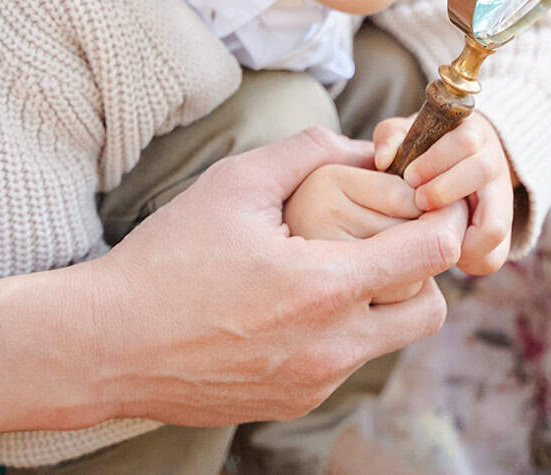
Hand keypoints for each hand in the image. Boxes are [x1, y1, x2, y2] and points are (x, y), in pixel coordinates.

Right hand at [0, 127, 462, 433]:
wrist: (106, 345)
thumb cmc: (166, 260)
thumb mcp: (236, 183)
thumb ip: (310, 151)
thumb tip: (365, 146)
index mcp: (323, 289)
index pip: (432, 254)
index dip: (444, 217)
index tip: (430, 197)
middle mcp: (330, 347)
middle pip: (430, 310)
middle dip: (424, 268)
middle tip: (390, 234)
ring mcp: (315, 383)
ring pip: (390, 340)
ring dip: (385, 300)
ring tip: (342, 264)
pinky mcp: (294, 403)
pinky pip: (348, 363)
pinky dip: (344, 329)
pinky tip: (301, 301)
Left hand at [374, 112, 513, 275]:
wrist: (463, 164)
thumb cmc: (426, 151)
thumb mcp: (408, 137)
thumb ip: (392, 138)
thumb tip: (383, 160)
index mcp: (474, 135)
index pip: (465, 141)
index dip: (435, 161)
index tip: (409, 177)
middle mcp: (495, 165)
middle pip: (483, 173)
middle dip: (444, 189)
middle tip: (418, 201)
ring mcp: (502, 201)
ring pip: (496, 225)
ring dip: (459, 234)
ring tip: (430, 233)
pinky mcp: (501, 233)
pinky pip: (494, 257)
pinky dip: (469, 261)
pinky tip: (442, 253)